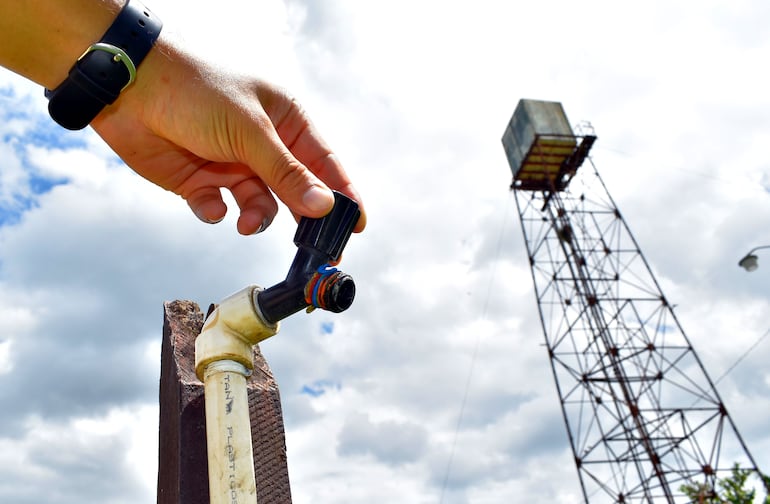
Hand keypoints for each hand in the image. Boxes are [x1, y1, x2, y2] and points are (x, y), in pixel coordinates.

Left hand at [90, 37, 365, 234]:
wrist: (129, 90)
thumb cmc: (196, 92)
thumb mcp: (250, 132)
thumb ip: (287, 173)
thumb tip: (324, 207)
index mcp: (285, 122)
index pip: (324, 163)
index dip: (342, 194)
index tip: (356, 225)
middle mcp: (263, 146)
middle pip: (296, 191)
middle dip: (305, 220)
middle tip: (318, 251)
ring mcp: (233, 165)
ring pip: (260, 205)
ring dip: (257, 217)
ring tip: (246, 221)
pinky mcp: (201, 182)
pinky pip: (220, 209)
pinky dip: (217, 212)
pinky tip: (211, 203)